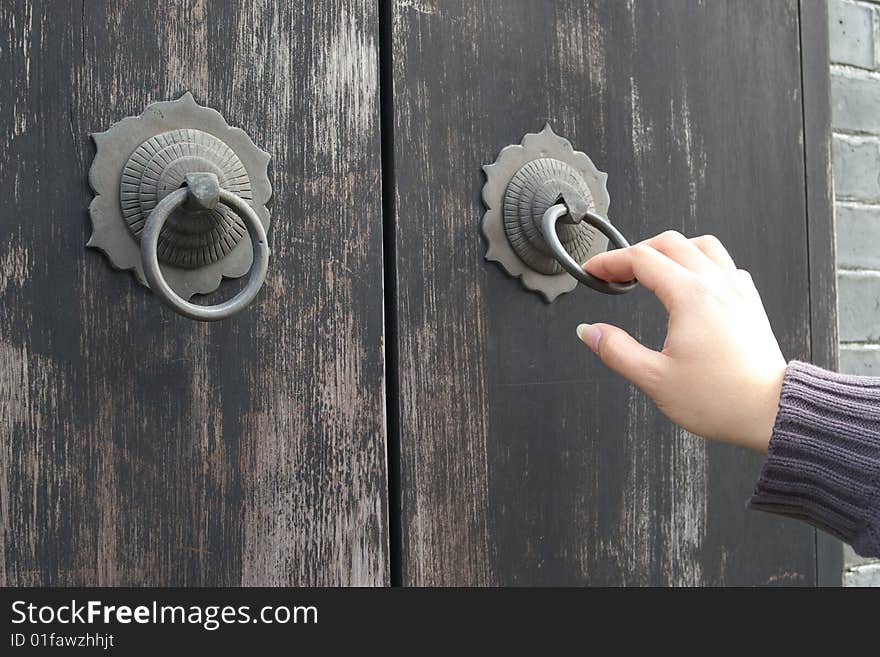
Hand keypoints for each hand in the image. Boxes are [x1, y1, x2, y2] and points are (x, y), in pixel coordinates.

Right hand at [576, 231, 785, 452]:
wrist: (769, 412)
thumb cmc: (720, 399)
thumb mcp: (654, 379)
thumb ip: (616, 351)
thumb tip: (590, 333)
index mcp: (690, 297)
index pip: (641, 259)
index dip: (610, 261)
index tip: (594, 271)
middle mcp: (716, 285)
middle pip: (669, 243)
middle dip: (635, 252)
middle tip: (615, 272)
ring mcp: (737, 290)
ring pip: (701, 245)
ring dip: (670, 250)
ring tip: (651, 269)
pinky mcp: (749, 302)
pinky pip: (723, 264)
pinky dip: (699, 262)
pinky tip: (689, 283)